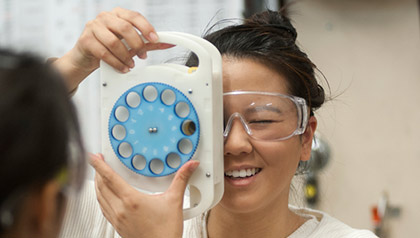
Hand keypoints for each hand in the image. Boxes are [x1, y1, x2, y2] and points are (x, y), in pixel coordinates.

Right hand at [53, 7, 172, 91]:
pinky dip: (116, 62)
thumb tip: (167, 43)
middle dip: (137, 44)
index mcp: (118, 14)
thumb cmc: (109, 46)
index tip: (156, 39)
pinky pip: (103, 52)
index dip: (146, 27)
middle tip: (142, 56)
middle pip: (125, 28)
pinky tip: (122, 67)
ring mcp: (93, 27)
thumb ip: (148, 42)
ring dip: (126, 56)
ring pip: (114, 41)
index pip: (134, 16)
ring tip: (131, 64)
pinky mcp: (86, 40)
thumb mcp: (129, 43)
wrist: (86, 56)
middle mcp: (105, 17)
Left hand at [89, 153, 198, 237]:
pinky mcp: (118, 226)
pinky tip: (105, 197)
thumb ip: (181, 180)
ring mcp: (117, 219)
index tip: (94, 156)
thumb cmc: (166, 232)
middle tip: (98, 162)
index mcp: (131, 200)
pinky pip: (103, 208)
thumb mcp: (175, 201)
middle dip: (97, 171)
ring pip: (100, 197)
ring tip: (99, 176)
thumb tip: (189, 166)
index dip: (99, 164)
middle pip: (101, 186)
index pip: (110, 177)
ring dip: (97, 184)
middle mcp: (120, 209)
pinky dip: (101, 198)